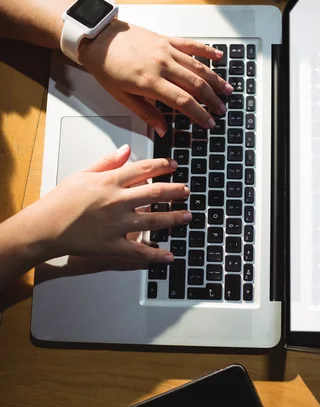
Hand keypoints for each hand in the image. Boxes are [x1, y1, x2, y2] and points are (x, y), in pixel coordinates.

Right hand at [21, 144, 191, 266]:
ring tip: (187, 216)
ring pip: (153, 221)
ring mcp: (117, 225)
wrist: (45, 227)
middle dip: (175, 191)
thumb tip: (126, 150)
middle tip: (187, 191)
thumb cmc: (61, 201)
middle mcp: (117, 202)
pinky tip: (169, 256)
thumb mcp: (82, 173)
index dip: (163, 166)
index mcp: (110, 182)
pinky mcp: (113, 245)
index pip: (143, 169)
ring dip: (174, 218)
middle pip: (155, 194)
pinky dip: (155, 255)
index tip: (174, 165)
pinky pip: (138, 252)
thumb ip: (107, 162)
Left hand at [79, 21, 232, 136]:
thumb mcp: (122, 97)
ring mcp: (165, 50)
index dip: (199, 114)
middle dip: (211, 100)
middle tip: (221, 111)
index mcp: (150, 82)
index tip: (209, 123)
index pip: (182, 101)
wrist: (98, 38)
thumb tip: (162, 130)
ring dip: (215, 79)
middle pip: (195, 85)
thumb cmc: (106, 67)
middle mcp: (162, 65)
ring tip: (227, 90)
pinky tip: (219, 56)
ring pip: (197, 66)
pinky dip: (206, 50)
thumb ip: (146, 113)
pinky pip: (190, 45)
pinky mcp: (165, 39)